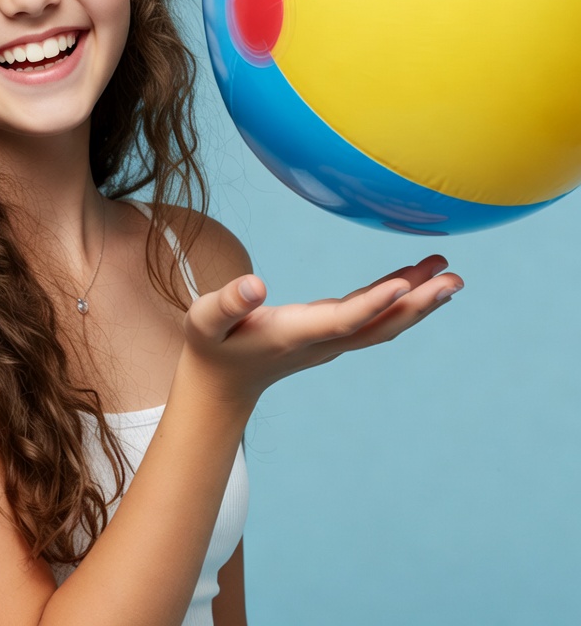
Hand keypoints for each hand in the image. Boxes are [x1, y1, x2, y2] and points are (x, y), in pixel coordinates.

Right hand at [182, 255, 461, 408]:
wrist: (220, 386)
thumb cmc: (210, 347)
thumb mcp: (205, 322)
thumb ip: (227, 303)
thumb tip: (255, 284)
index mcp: (293, 335)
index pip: (341, 320)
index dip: (373, 305)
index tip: (405, 285)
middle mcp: (320, 342)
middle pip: (378, 327)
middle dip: (417, 304)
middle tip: (455, 278)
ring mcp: (329, 342)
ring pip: (382, 325)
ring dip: (417, 302)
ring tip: (448, 274)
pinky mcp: (329, 336)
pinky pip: (372, 321)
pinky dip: (397, 301)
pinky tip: (413, 281)